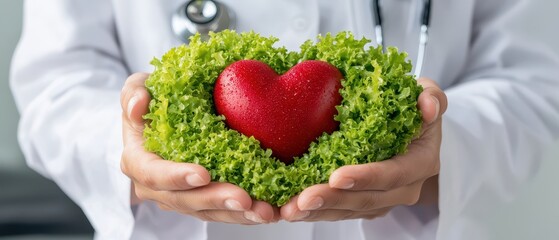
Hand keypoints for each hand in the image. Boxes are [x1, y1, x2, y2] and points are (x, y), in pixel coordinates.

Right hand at [120, 73, 278, 223]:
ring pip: (209, 212)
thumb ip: (134, 92)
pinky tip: (269, 212)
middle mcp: (158, 189)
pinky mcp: (204, 203)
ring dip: (237, 214)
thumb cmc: (152, 102)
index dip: (176, 177)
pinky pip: (225, 213)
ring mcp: (182, 199)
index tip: (202, 174)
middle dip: (216, 200)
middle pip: (186, 201)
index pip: (154, 174)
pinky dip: (247, 214)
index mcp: (138, 162)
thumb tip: (138, 104)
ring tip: (263, 211)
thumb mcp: (138, 89)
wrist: (163, 121)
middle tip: (244, 199)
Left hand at [281, 78, 446, 220]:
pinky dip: (315, 212)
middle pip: (366, 199)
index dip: (366, 177)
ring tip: (289, 210)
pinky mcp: (365, 206)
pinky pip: (339, 212)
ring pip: (349, 211)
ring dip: (318, 212)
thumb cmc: (414, 110)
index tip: (336, 176)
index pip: (393, 174)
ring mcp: (383, 201)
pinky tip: (292, 209)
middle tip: (301, 199)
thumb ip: (431, 96)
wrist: (414, 135)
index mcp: (420, 163)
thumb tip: (428, 106)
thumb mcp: (427, 95)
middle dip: (332, 200)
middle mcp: (403, 189)